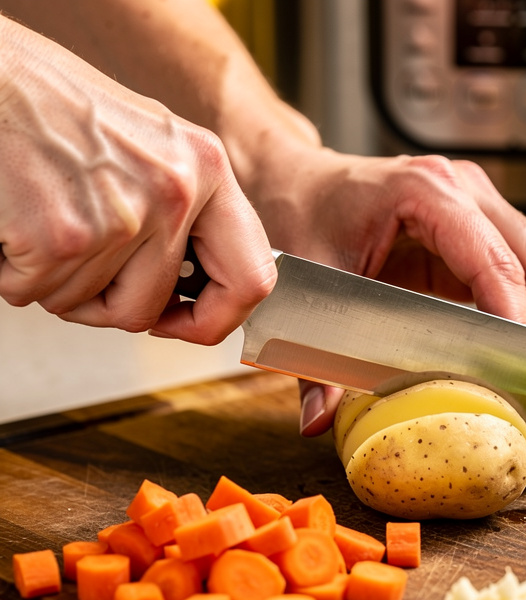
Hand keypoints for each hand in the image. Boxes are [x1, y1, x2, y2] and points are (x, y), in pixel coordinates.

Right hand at [0, 18, 276, 344]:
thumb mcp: (153, 146)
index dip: (217, 318)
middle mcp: (176, 193)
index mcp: (208, 169)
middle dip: (106, 304)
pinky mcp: (62, 236)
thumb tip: (203, 285)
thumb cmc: (55, 103)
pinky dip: (12, 272)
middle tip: (78, 268)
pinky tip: (13, 222)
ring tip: (40, 219)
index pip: (253, 279)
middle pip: (150, 308)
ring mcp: (122, 217)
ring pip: (86, 304)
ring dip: (52, 280)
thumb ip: (187, 211)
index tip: (187, 322)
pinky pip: (34, 293)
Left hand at [243, 147, 525, 450]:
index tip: (520, 375)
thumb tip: (319, 420)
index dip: (514, 318)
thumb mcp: (304, 282)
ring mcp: (479, 205)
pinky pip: (523, 275)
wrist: (295, 179)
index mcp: (423, 189)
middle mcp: (463, 190)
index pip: (491, 258)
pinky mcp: (481, 231)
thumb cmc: (300, 212)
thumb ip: (311, 357)